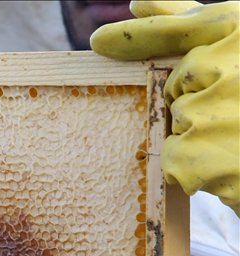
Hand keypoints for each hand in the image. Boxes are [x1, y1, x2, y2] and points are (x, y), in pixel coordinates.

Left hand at [91, 1, 239, 216]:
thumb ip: (191, 25)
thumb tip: (137, 2)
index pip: (180, 27)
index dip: (136, 36)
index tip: (99, 42)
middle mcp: (230, 64)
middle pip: (177, 86)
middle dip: (201, 102)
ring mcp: (218, 111)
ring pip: (177, 122)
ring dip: (203, 137)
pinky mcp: (203, 156)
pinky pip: (175, 157)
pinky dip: (199, 169)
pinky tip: (235, 167)